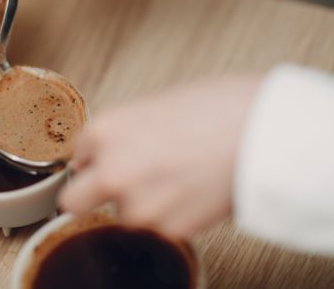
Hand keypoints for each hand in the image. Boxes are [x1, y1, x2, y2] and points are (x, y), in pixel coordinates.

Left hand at [59, 75, 261, 237]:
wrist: (262, 131)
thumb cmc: (217, 108)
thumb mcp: (153, 106)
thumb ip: (122, 133)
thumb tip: (112, 150)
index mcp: (104, 130)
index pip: (78, 157)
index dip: (97, 158)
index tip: (109, 160)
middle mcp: (110, 170)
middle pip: (73, 200)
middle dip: (89, 194)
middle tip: (117, 185)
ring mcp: (136, 204)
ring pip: (122, 213)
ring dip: (141, 203)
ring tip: (176, 178)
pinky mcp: (166, 229)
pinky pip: (157, 226)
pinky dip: (171, 214)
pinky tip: (192, 190)